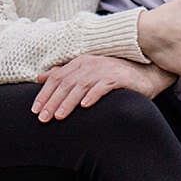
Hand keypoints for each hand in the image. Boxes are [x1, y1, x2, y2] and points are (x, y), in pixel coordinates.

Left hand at [32, 54, 173, 120]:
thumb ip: (64, 74)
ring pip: (81, 86)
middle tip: (43, 118)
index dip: (44, 94)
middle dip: (52, 101)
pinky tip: (86, 106)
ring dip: (69, 102)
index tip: (35, 110)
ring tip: (59, 116)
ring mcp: (104, 70)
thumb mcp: (87, 73)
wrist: (145, 73)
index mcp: (80, 62)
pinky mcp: (118, 78)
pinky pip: (103, 86)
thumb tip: (40, 78)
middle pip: (66, 83)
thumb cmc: (113, 76)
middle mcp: (90, 64)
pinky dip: (93, 95)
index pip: (57, 78)